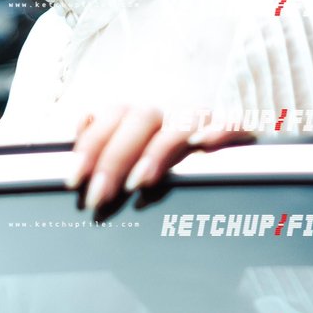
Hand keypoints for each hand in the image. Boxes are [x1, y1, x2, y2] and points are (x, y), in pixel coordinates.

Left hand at [68, 104, 254, 213]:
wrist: (225, 172)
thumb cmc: (163, 171)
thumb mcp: (128, 163)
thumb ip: (104, 149)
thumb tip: (78, 140)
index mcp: (140, 118)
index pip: (110, 117)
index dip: (89, 147)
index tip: (74, 181)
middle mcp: (169, 114)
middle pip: (140, 118)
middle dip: (115, 158)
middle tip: (99, 198)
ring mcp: (202, 122)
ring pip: (181, 121)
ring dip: (158, 150)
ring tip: (141, 183)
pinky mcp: (238, 132)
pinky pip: (233, 122)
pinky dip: (220, 129)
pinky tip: (206, 145)